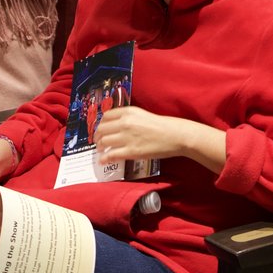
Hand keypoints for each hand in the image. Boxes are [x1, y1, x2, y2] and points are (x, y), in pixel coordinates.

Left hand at [92, 106, 223, 170]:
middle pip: (102, 129)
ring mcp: (127, 137)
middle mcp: (125, 123)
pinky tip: (103, 160)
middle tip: (98, 142)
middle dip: (97, 137)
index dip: (100, 124)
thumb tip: (115, 126)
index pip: (106, 116)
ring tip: (101, 150)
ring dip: (100, 147)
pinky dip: (104, 158)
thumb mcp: (142, 115)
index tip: (100, 129)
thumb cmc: (162, 125)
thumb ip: (128, 118)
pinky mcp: (131, 151)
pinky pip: (111, 155)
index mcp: (128, 112)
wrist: (175, 135)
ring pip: (104, 142)